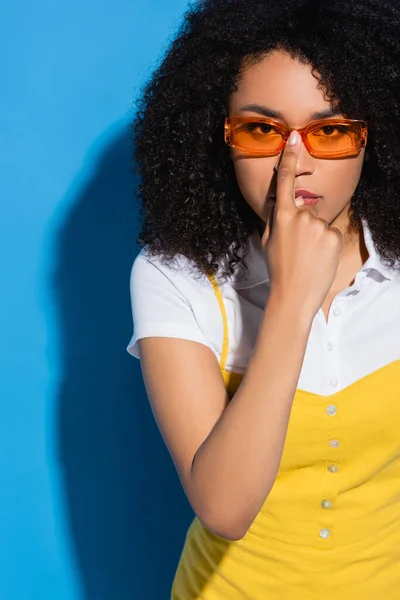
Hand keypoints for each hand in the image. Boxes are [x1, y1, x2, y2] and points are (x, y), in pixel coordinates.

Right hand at [261, 130, 342, 318]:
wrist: (294, 294)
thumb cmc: (278, 268)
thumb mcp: (267, 241)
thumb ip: (275, 219)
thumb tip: (281, 206)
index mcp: (281, 216)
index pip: (286, 181)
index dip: (290, 158)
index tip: (295, 138)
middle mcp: (301, 215)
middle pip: (306, 210)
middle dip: (303, 225)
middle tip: (296, 249)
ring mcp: (318, 225)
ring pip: (319, 223)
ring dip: (315, 236)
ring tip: (307, 257)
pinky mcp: (333, 235)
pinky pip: (330, 233)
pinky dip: (326, 244)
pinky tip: (318, 258)